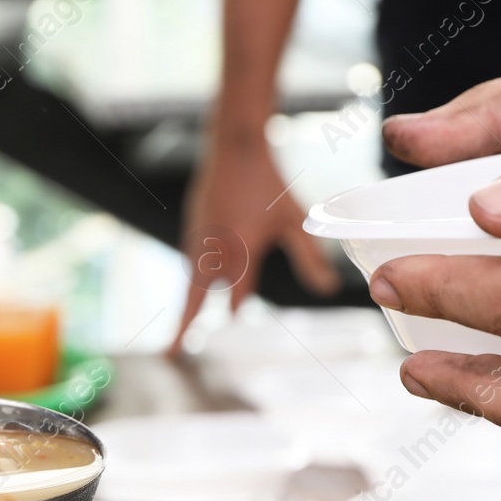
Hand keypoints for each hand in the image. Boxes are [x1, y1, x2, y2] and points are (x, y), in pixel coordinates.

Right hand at [175, 139, 337, 348]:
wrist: (234, 146)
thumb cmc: (268, 184)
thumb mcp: (294, 222)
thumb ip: (310, 259)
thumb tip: (330, 289)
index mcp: (241, 252)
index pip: (236, 298)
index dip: (237, 311)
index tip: (235, 321)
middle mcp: (213, 251)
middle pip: (195, 299)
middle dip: (185, 326)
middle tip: (171, 354)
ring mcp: (197, 239)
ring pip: (194, 278)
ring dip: (194, 297)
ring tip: (185, 322)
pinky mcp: (191, 227)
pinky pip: (192, 260)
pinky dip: (196, 274)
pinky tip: (203, 278)